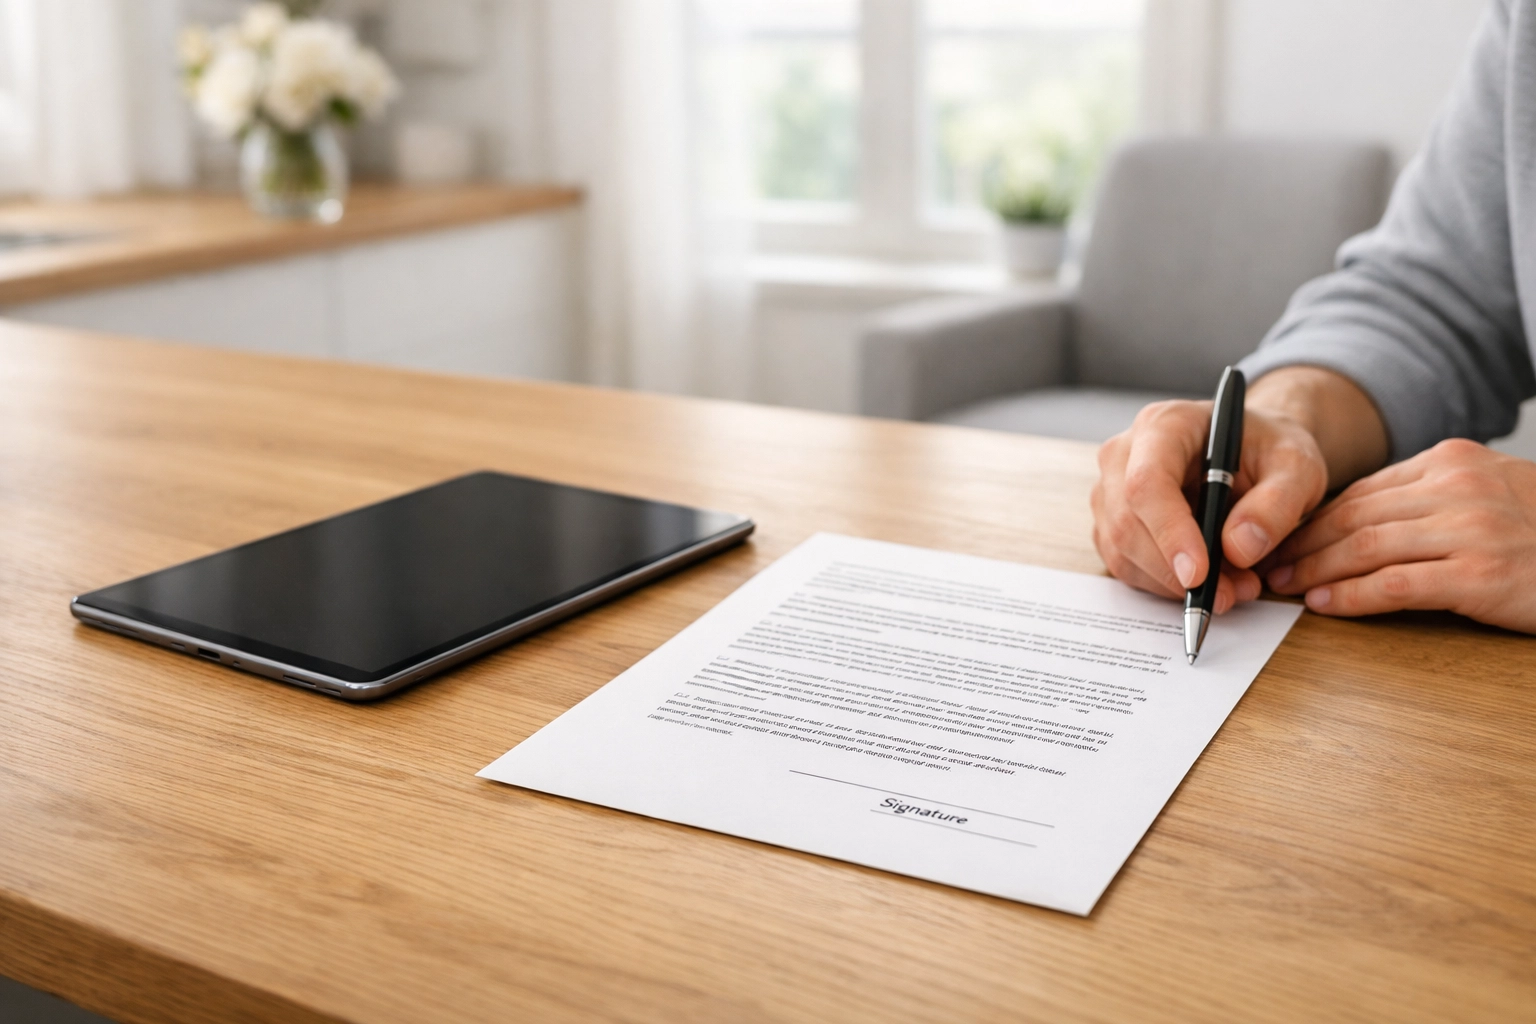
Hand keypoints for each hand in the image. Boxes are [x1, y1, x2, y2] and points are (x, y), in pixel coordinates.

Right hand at [1092, 400, 1329, 612]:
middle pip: (1127, 522)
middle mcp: (1124, 454)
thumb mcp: (1297, 467)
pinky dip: (1165, 585)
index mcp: (1164, 425)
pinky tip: (1207, 579)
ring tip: (1233, 585)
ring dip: (1173, 583)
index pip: (1147, 481)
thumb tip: (1238, 548)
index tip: (1200, 574)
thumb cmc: (1269, 452)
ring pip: (1123, 551)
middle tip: (1232, 593)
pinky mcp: (1111, 523)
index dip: (1169, 531)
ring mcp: (1110, 490)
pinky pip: (1126, 566)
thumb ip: (1277, 504)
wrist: (1253, 453)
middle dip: (1176, 570)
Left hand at [1265, 438, 1535, 631]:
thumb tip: (1356, 521)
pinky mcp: (1480, 575)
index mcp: (1453, 461)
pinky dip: (1351, 595)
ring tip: (1285, 587)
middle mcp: (1458, 487)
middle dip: (1303, 543)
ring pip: (1365, 547)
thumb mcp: (1488, 493)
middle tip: (1268, 565)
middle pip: (1355, 516)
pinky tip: (1325, 604)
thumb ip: (1429, 498)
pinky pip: (1396, 585)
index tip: (1282, 538)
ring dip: (1315, 569)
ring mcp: (1471, 530)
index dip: (1313, 518)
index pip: (1363, 490)